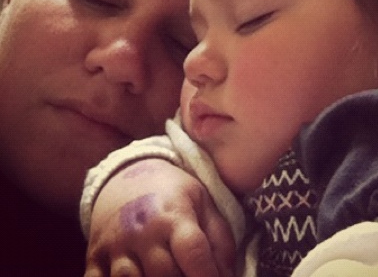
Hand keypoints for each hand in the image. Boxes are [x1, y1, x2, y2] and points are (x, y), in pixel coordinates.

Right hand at [84, 158, 235, 276]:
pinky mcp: (94, 256)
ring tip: (167, 276)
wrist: (128, 174)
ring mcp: (115, 245)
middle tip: (190, 274)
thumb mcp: (202, 202)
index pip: (193, 252)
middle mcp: (143, 231)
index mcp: (174, 215)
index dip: (209, 275)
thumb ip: (220, 240)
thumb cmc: (172, 193)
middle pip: (165, 274)